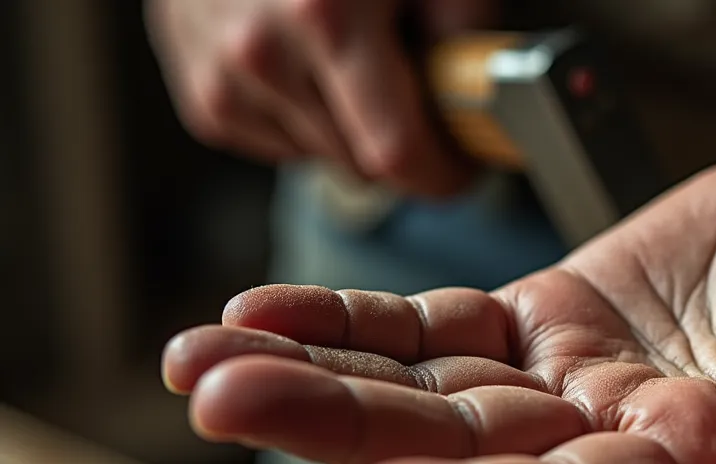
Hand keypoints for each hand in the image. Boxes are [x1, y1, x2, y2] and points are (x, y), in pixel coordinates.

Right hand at [146, 0, 495, 195]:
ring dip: (350, 129)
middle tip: (412, 87)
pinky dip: (305, 121)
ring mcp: (224, 77)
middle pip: (362, 164)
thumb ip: (462, 21)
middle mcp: (263, 51)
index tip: (464, 164)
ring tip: (353, 61)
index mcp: (327, 16)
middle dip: (400, 138)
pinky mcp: (204, 96)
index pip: (396, 151)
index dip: (443, 171)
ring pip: (322, 158)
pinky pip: (280, 146)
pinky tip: (308, 68)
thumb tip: (488, 90)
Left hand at [162, 158, 715, 463]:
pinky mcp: (540, 317)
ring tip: (204, 364)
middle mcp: (619, 443)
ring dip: (318, 381)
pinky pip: (433, 326)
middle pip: (467, 457)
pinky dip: (352, 323)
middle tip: (226, 401)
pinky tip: (263, 316)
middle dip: (347, 436)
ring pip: (429, 394)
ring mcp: (570, 382)